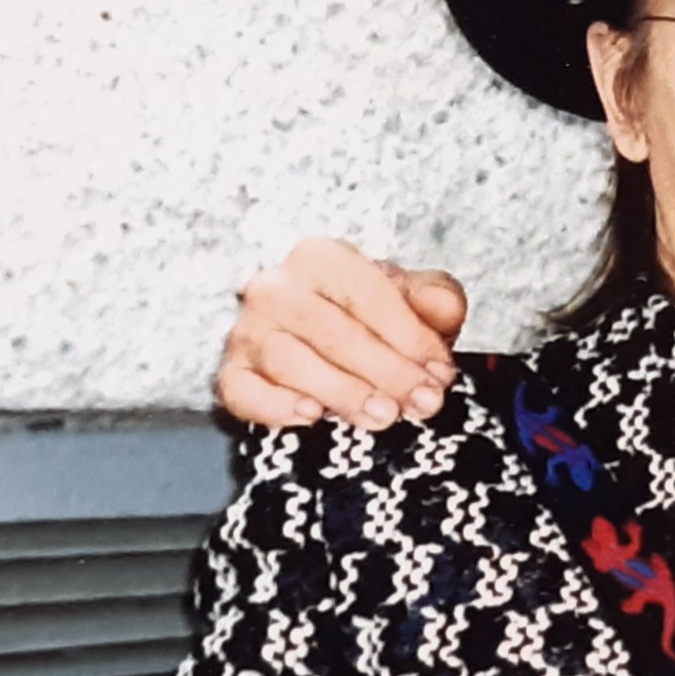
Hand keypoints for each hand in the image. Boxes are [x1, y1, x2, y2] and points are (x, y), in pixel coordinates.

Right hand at [217, 237, 468, 428]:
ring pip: (290, 362)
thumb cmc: (372, 317)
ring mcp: (248, 331)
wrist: (326, 339)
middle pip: (332, 331)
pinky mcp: (231, 372)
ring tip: (384, 415)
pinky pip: (242, 391)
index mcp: (322, 259)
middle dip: (386, 372)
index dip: (410, 336)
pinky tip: (311, 416)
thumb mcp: (412, 300)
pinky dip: (274, 406)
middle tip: (424, 403)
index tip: (441, 372)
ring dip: (342, 392)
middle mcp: (276, 289)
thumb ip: (434, 297)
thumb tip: (443, 306)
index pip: (367, 294)